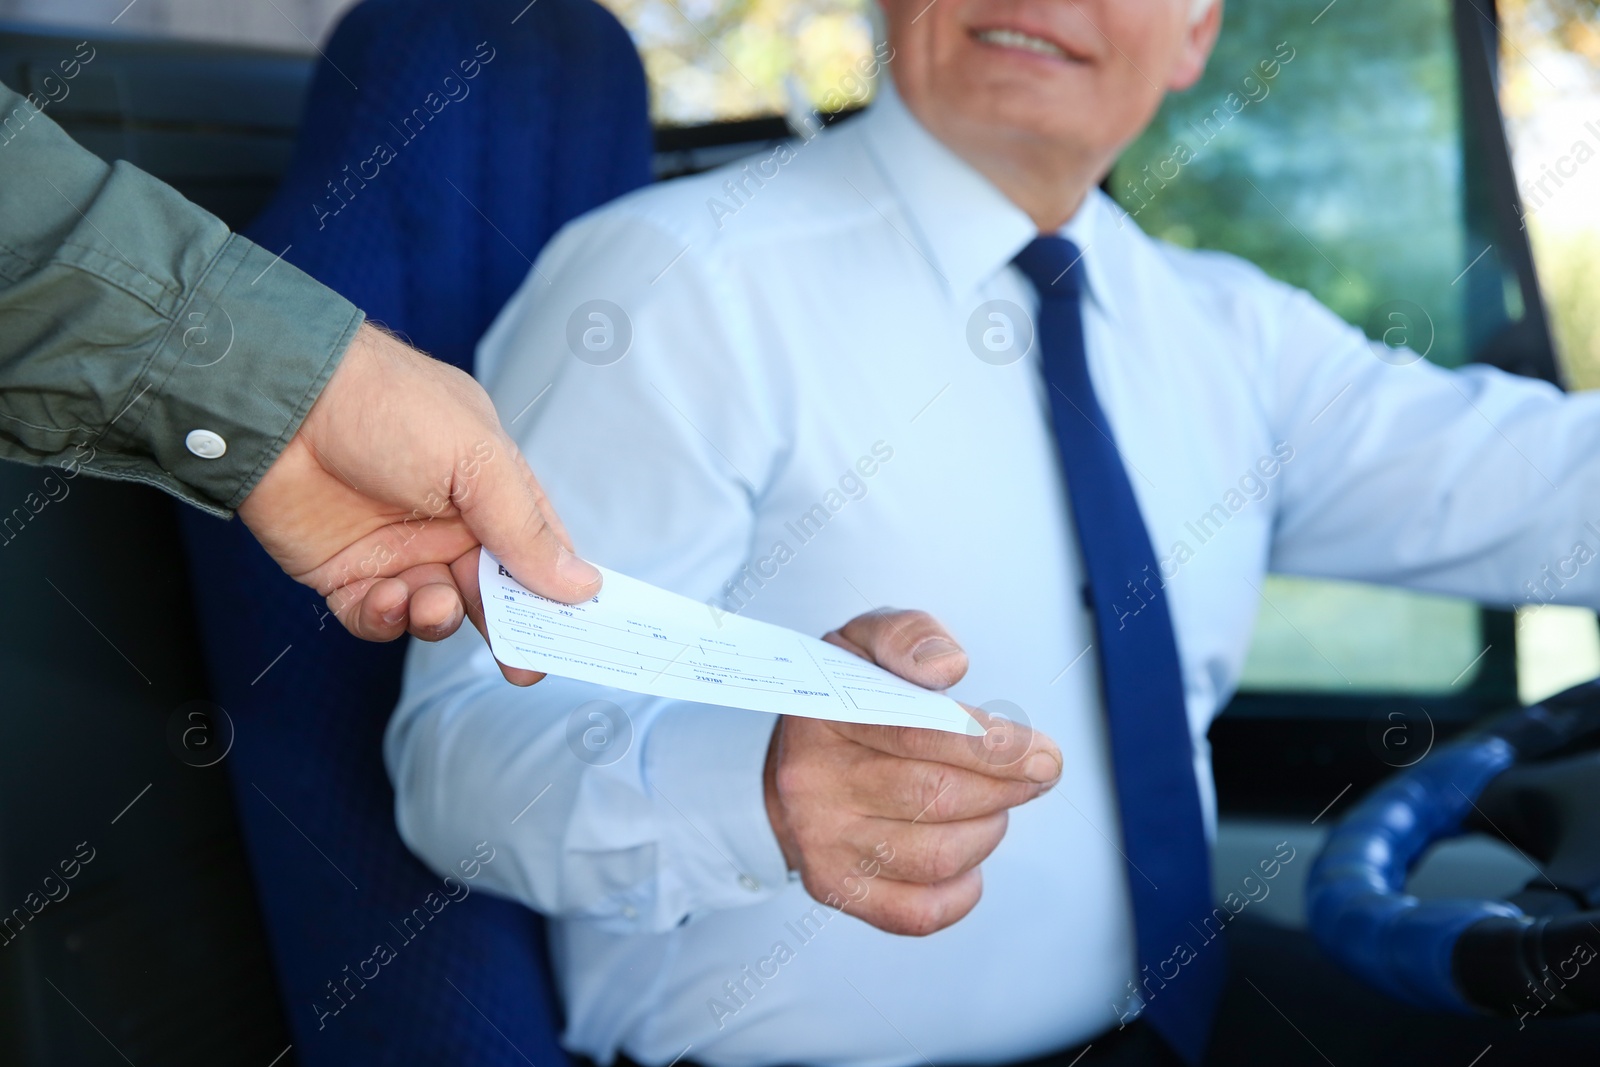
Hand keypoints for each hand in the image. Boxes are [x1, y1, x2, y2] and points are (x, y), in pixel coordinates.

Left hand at [238, 322, 600, 682]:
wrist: (283, 401)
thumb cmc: (389, 406)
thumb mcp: (478, 460)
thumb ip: (526, 529)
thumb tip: (583, 586)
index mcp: (490, 487)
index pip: (539, 550)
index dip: (560, 591)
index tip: (579, 634)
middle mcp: (448, 523)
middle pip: (493, 593)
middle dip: (510, 630)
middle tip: (524, 666)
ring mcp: (397, 550)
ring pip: (438, 612)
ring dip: (441, 618)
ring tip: (433, 602)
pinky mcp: (345, 573)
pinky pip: (377, 618)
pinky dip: (387, 619)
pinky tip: (387, 597)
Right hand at [763, 609, 1061, 935]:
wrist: (788, 765)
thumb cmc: (841, 702)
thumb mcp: (864, 643)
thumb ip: (907, 636)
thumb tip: (948, 666)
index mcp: (822, 715)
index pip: (916, 734)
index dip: (990, 748)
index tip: (1042, 754)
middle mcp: (813, 784)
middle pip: (935, 796)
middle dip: (1006, 787)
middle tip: (1037, 774)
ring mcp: (822, 843)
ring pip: (937, 854)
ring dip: (987, 830)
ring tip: (993, 805)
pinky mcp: (835, 888)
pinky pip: (918, 912)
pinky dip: (962, 891)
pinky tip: (969, 859)